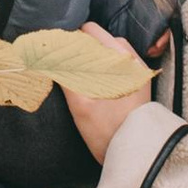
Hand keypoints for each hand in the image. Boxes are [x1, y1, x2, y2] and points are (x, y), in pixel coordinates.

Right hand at [64, 25, 155, 163]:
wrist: (135, 155)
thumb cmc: (108, 131)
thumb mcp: (80, 103)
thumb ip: (65, 76)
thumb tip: (49, 58)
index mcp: (121, 60)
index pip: (91, 32)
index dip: (70, 38)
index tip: (57, 49)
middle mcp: (133, 62)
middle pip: (101, 40)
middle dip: (81, 46)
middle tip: (62, 59)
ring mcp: (138, 73)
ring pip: (110, 53)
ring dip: (93, 56)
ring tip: (76, 70)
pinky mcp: (138, 85)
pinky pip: (118, 66)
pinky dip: (103, 67)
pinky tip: (92, 80)